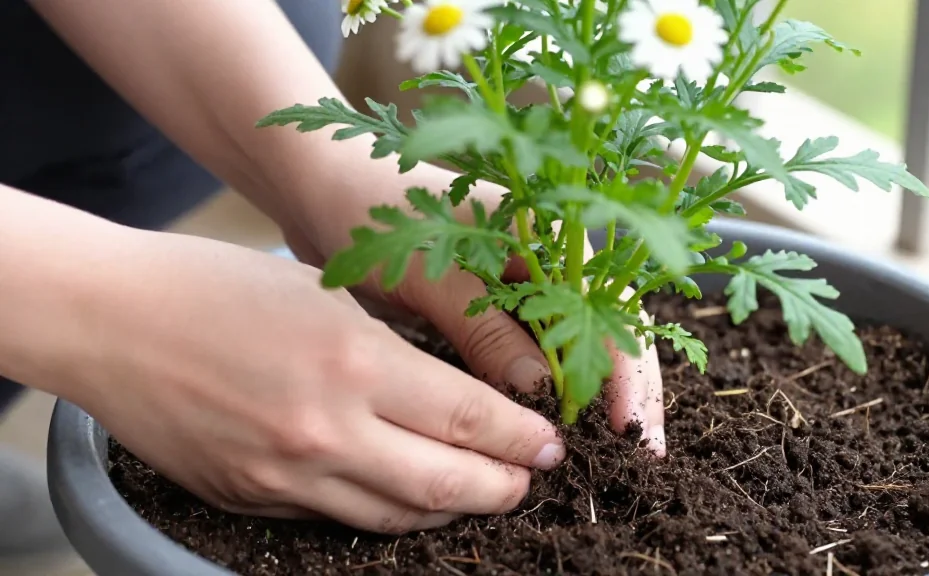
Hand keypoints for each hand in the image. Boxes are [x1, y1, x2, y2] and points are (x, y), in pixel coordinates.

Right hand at [69, 230, 565, 532]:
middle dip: (504, 487)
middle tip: (529, 480)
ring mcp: (288, 475)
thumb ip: (393, 356)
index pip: (470, 418)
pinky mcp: (254, 500)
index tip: (549, 443)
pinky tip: (404, 497)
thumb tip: (454, 397)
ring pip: (398, 517)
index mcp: (356, 363)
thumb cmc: (218, 287)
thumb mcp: (326, 297)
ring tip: (478, 494)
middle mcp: (327, 430)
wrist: (112, 322)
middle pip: (447, 484)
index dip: (521, 438)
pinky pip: (339, 519)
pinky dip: (385, 512)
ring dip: (450, 511)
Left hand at [289, 164, 665, 454]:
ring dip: (590, 399)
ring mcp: (520, 287)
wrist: (318, 188)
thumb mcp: (433, 273)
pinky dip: (544, 394)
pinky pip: (531, 357)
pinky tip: (548, 430)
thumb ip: (486, 329)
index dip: (629, 372)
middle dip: (626, 393)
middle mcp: (546, 260)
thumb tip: (542, 395)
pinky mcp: (488, 310)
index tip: (628, 429)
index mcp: (548, 234)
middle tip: (639, 458)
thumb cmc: (373, 209)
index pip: (615, 307)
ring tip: (606, 455)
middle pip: (609, 331)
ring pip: (574, 349)